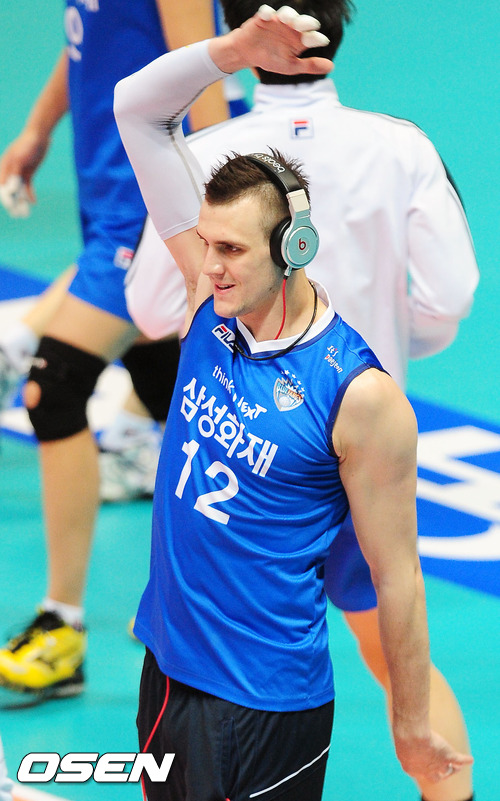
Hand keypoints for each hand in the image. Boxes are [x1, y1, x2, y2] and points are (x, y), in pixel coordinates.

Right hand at [0, 128, 49, 207]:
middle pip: (9, 189)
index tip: (9, 206)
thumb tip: (7, 185)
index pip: (2, 184)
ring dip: (21, 201)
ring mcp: (19, 172)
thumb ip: (13, 171)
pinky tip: (33, 202)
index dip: (4, 196)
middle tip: (16, 214)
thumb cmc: (27, 144)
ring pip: (18, 190)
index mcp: (4, 166)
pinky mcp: (28, 173)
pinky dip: (30, 194)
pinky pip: (27, 186)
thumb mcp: (19, 157)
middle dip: (12, 202)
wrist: (39, 136)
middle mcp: (10, 170)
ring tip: (24, 213)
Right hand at [209, 4, 332, 76]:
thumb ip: (310, 65)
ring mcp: (277, 21)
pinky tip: (268, 17)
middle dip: (305, 22)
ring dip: (289, 15)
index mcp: (299, 39)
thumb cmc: (271, 59)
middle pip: (301, 21)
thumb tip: (332, 67)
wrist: (249, 54)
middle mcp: (291, 27)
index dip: (317, 38)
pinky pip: (265, 12)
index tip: (322, 42)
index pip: (311, 36)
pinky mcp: (263, 18)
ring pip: (286, 13)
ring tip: (290, 20)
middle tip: (311, 26)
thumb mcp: (291, 66)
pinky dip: (267, 13)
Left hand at [395, 729, 472, 784]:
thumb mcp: (401, 736)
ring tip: (458, 766)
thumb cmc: (402, 733)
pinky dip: (465, 760)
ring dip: (454, 768)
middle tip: (445, 771)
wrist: (411, 735)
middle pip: (436, 777)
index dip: (424, 768)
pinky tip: (470, 759)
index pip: (420, 771)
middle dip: (441, 774)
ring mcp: (437, 765)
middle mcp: (425, 770)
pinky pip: (459, 760)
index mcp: (411, 768)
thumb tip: (402, 726)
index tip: (426, 763)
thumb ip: (403, 736)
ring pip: (449, 769)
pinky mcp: (447, 756)